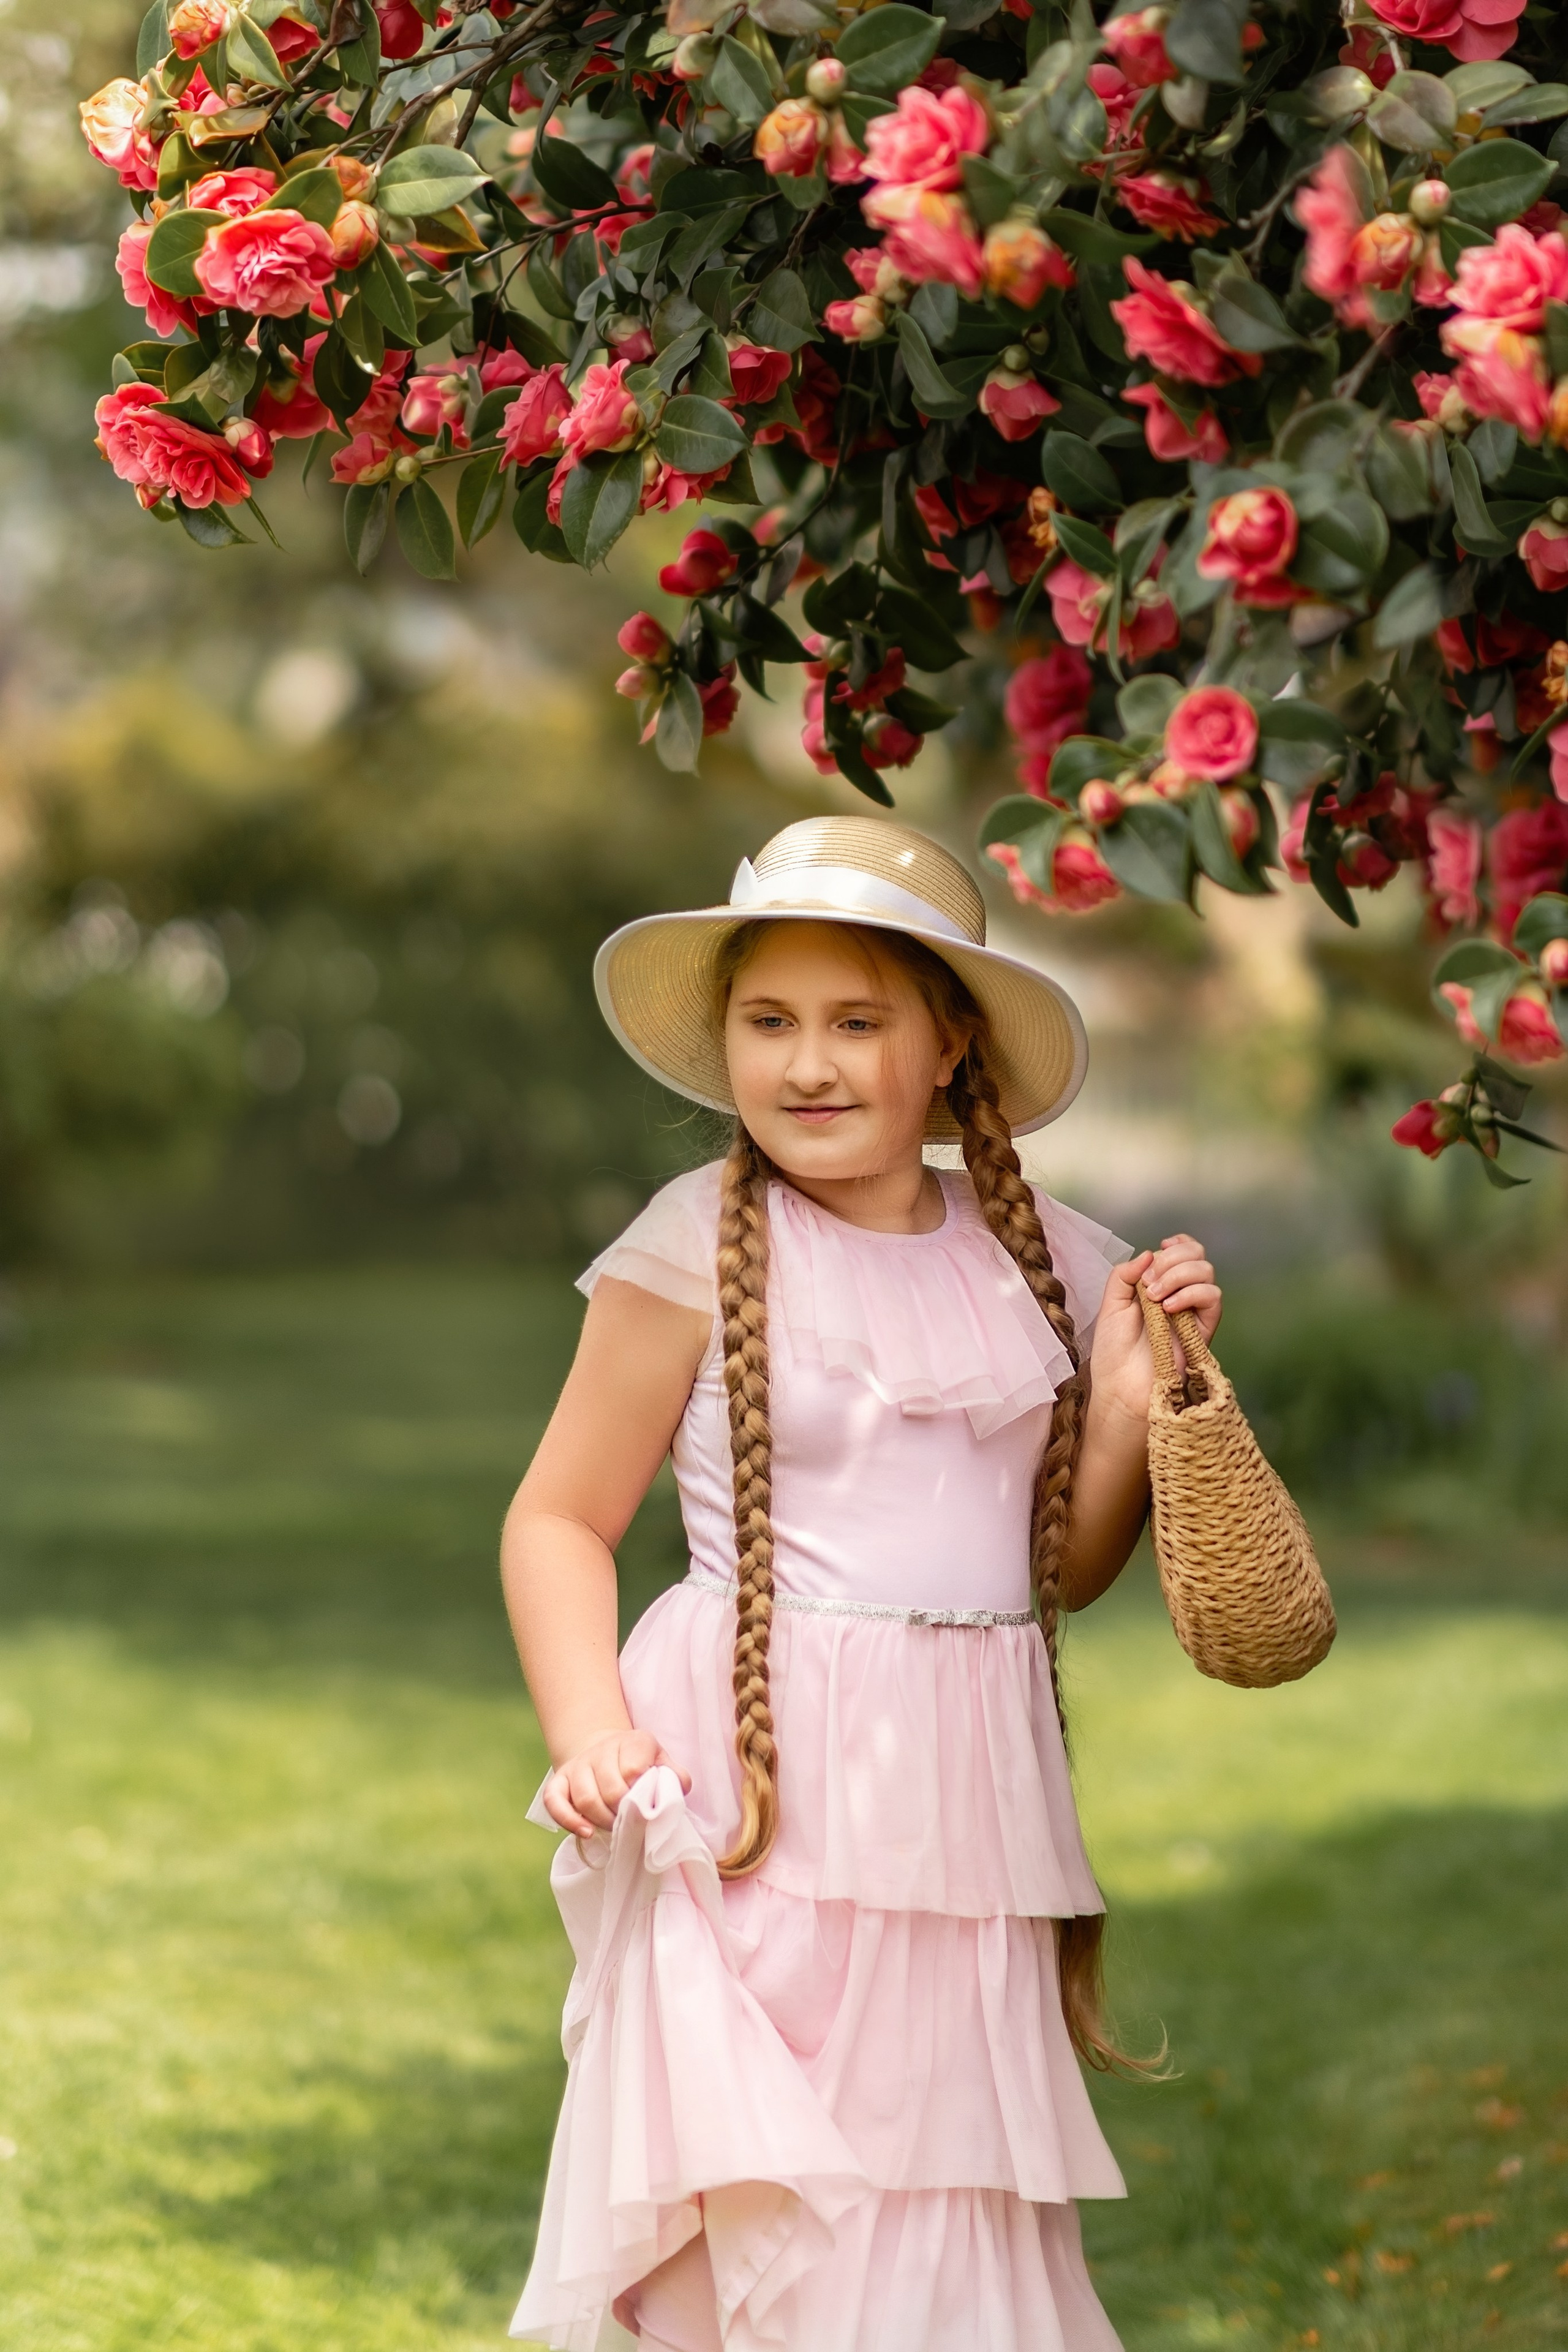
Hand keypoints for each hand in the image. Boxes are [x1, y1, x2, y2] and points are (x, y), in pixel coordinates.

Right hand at [541, 1726, 691, 1838]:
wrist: (607, 1751)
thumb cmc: (641, 1764)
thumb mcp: (662, 1763)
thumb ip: (675, 1776)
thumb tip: (679, 1787)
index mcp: (633, 1742)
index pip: (634, 1770)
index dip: (640, 1795)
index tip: (646, 1807)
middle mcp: (602, 1749)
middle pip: (610, 1788)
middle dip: (623, 1813)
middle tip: (632, 1824)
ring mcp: (578, 1764)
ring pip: (585, 1798)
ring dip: (602, 1821)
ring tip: (615, 1828)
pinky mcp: (559, 1780)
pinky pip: (554, 1802)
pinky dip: (569, 1820)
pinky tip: (586, 1832)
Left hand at [1088, 1234, 1222, 1424]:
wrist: (1120, 1387)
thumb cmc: (1114, 1350)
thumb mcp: (1111, 1303)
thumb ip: (1125, 1274)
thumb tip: (1150, 1253)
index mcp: (1161, 1286)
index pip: (1186, 1252)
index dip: (1179, 1244)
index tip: (1161, 1248)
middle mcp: (1181, 1296)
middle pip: (1198, 1257)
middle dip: (1172, 1259)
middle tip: (1149, 1282)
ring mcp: (1193, 1313)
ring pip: (1207, 1273)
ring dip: (1178, 1275)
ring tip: (1154, 1297)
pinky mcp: (1203, 1330)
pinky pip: (1212, 1298)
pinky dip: (1190, 1294)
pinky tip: (1168, 1308)